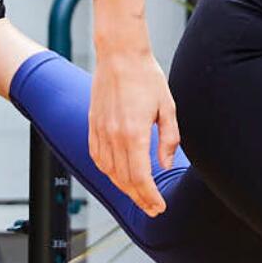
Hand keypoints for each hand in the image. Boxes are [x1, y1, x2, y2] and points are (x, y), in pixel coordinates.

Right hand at [88, 45, 178, 217]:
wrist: (119, 54)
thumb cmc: (146, 76)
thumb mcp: (167, 107)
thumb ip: (168, 139)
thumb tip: (165, 165)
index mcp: (134, 133)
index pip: (141, 178)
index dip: (150, 197)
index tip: (159, 206)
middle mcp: (113, 136)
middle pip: (124, 180)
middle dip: (139, 198)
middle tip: (152, 208)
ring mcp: (100, 131)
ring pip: (109, 172)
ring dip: (123, 188)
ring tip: (138, 195)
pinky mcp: (92, 125)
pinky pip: (97, 157)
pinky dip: (107, 172)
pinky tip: (118, 175)